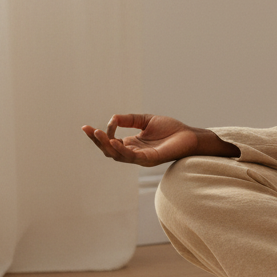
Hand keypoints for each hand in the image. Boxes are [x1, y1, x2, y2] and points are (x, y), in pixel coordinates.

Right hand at [81, 113, 204, 166]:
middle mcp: (134, 152)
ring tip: (97, 133)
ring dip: (106, 145)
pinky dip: (121, 149)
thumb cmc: (171, 129)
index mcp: (132, 144)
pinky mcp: (150, 159)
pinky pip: (132, 157)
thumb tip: (112, 118)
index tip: (99, 123)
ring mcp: (141, 157)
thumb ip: (129, 119)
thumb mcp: (146, 120)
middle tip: (87, 130)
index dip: (102, 134)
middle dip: (97, 141)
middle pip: (110, 151)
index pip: (110, 142)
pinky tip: (114, 141)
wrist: (190, 135)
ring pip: (118, 155)